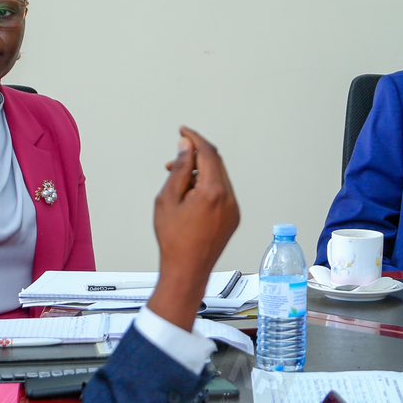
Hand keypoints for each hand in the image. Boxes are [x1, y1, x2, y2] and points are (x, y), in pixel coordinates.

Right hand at [147, 127, 239, 330]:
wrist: (187, 270)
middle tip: (175, 159)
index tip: (183, 131)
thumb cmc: (173, 239)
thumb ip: (179, 169)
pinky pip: (223, 193)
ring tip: (178, 182)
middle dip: (196, 155)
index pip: (208, 153)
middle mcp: (229, 198)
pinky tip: (191, 196)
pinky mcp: (233, 218)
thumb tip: (186, 146)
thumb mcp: (168, 199)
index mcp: (213, 192)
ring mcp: (234, 209)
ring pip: (220, 178)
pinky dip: (208, 186)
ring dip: (201, 172)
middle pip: (216, 163)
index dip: (195, 138)